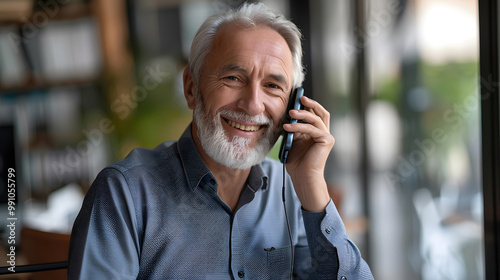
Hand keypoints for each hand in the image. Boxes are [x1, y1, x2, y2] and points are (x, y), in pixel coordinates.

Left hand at [283, 96, 333, 211]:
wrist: (302, 177)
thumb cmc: (297, 161)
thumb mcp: (293, 140)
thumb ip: (294, 128)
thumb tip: (288, 114)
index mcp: (316, 132)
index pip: (314, 114)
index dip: (307, 105)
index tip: (296, 98)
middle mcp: (324, 133)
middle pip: (321, 112)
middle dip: (311, 104)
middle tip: (300, 98)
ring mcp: (327, 136)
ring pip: (315, 119)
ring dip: (302, 114)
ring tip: (289, 113)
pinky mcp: (327, 140)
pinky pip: (312, 128)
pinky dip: (299, 126)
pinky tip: (288, 127)